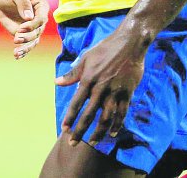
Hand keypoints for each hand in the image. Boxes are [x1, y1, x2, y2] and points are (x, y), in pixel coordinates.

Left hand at [0, 0, 48, 59]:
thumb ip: (23, 4)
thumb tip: (29, 17)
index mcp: (41, 7)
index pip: (41, 19)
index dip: (32, 25)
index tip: (21, 28)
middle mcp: (40, 19)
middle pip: (38, 31)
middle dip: (28, 37)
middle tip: (16, 38)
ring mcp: (32, 28)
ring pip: (33, 41)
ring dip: (26, 47)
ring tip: (16, 52)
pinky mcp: (24, 35)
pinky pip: (26, 45)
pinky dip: (22, 51)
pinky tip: (17, 55)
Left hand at [55, 25, 148, 145]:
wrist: (129, 44)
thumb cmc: (105, 49)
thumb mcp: (86, 58)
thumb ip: (72, 73)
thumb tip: (56, 82)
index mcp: (88, 80)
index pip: (76, 103)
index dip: (70, 117)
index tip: (64, 129)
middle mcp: (100, 88)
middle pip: (89, 114)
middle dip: (80, 130)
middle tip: (73, 143)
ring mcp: (115, 92)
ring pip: (106, 117)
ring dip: (99, 132)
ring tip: (93, 142)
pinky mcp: (127, 93)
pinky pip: (122, 112)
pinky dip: (117, 124)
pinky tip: (112, 132)